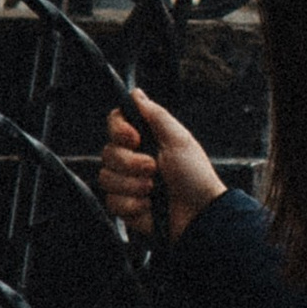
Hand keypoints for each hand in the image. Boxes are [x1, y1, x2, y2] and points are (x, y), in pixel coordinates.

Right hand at [98, 89, 225, 245]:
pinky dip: (133, 205)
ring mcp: (126, 184)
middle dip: (131, 164)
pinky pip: (112, 202)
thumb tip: (136, 93)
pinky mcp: (124, 207)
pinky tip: (150, 207)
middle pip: (107, 152)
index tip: (134, 139)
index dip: (118, 130)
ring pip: (106, 178)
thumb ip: (156, 115)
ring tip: (155, 190)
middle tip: (154, 170)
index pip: (114, 124)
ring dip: (134, 186)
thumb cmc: (195, 176)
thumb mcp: (179, 140)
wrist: (200, 214)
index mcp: (143, 140)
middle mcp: (131, 159)